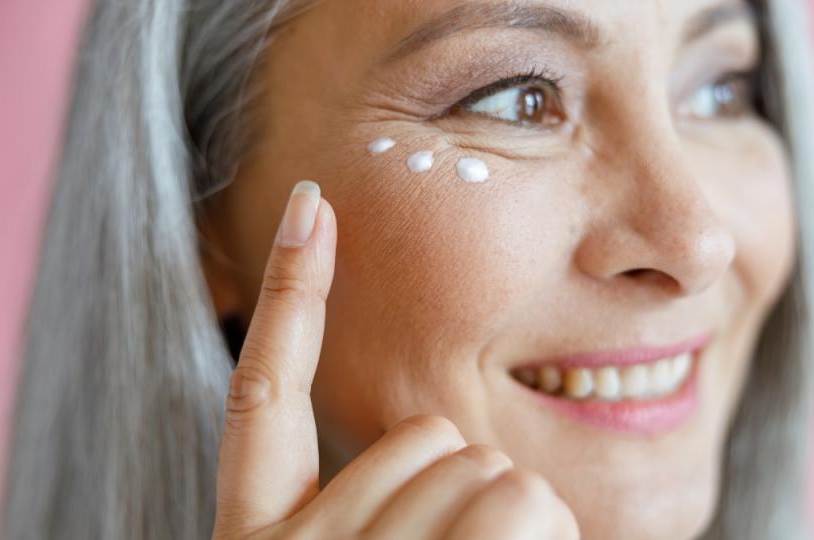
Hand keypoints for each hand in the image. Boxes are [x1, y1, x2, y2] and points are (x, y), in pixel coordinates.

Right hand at [212, 180, 579, 539]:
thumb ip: (396, 501)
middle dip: (469, 486)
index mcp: (263, 534)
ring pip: (482, 461)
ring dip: (514, 518)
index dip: (287, 292)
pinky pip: (520, 494)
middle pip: (427, 431)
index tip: (311, 203)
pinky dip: (550, 532)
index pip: (263, 393)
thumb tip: (470, 458)